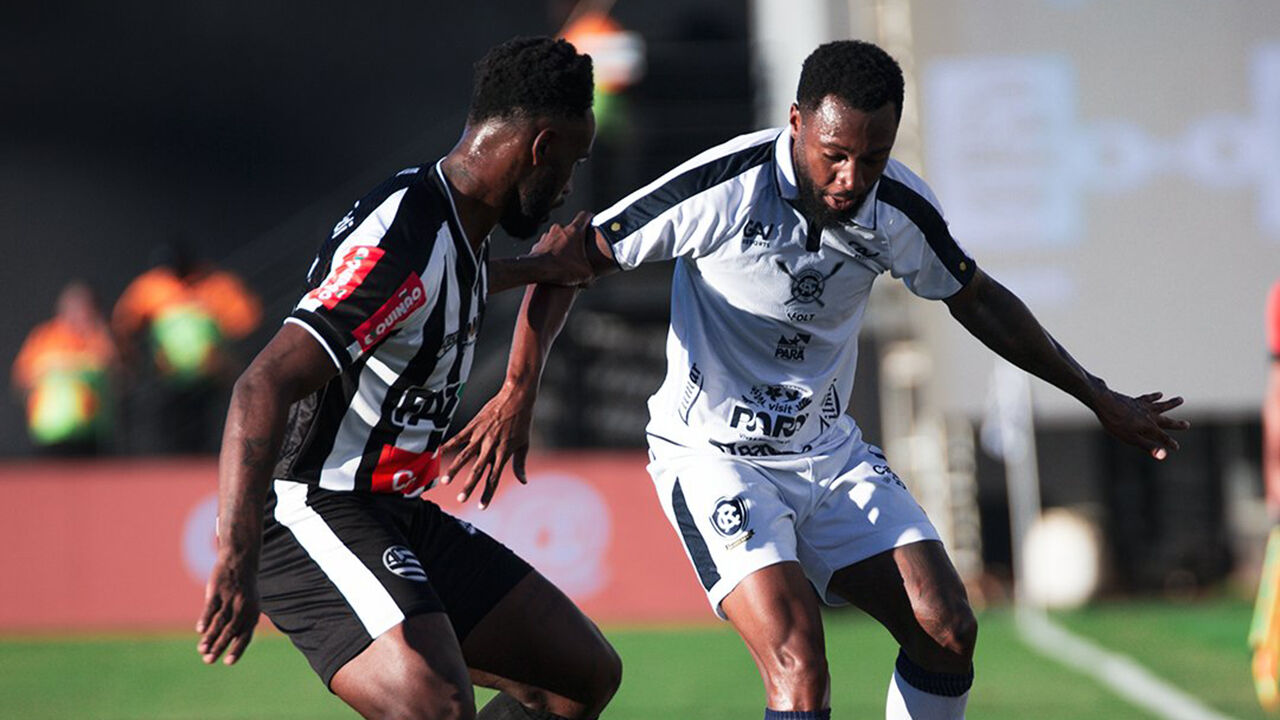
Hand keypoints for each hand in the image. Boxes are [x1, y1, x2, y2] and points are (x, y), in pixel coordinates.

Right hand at [196, 555, 259, 665]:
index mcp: (252, 614)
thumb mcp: (249, 606)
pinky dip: (205, 619)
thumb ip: (239, 625)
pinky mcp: (218, 591)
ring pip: (220, 621)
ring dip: (210, 637)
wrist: (240, 562)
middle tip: (208, 660)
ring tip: (202, 650)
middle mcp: (243, 608)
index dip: (237, 649)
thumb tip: (223, 647)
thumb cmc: (243, 591)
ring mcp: (230, 599)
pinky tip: (200, 630)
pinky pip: (211, 607)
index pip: (245, 636)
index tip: (227, 662)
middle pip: (231, 631)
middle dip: (219, 647)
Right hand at [438, 387, 533, 508]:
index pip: (494, 478)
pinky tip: (438, 453)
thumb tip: (523, 482)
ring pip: (465, 456)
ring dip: (454, 470)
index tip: (481, 507)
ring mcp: (481, 436)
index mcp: (504, 453)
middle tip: (460, 500)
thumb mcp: (524, 444)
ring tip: (444, 482)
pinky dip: (448, 445)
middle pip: (478, 471)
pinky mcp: (474, 425)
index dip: (487, 493)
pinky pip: (458, 438)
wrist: (517, 397)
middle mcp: (491, 447)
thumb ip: (520, 464)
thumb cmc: (522, 422)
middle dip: (469, 486)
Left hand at [529, 211, 593, 286]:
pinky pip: (547, 246)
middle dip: (576, 236)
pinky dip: (551, 252)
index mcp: (574, 231)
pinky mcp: (538, 245)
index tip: (593, 223)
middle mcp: (559, 229)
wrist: (535, 270)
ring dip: (562, 244)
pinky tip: (553, 263)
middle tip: (581, 247)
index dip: (590, 218)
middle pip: (571, 228)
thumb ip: (591, 273)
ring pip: (558, 236)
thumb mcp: (584, 274)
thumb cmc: (561, 269)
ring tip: (566, 258)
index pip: (585, 216)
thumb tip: (591, 278)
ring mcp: (547, 236)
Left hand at [1092, 390, 1189, 459]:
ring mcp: (1143, 407)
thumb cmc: (1116, 424)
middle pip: (1166, 420)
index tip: (1176, 447)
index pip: (1163, 437)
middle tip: (1187, 425)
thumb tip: (1163, 456)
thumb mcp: (1131, 439)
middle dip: (1177, 424)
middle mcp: (1150, 416)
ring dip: (1171, 403)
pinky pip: (1148, 398)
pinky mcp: (1135, 401)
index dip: (1169, 443)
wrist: (1105, 403)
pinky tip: (1160, 394)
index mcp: (1149, 427)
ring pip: (1161, 405)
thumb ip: (1147, 446)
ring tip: (1180, 399)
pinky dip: (1154, 397)